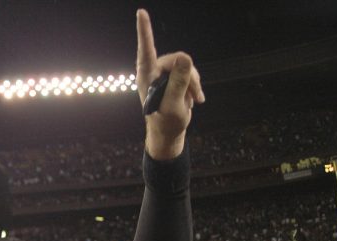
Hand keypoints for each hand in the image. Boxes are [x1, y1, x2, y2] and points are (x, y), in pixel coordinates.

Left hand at [136, 9, 203, 159]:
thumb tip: (185, 57)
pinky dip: (195, 84)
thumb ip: (179, 82)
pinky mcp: (173, 77)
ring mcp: (164, 74)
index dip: (144, 31)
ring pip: (187, 65)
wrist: (169, 132)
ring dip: (194, 82)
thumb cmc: (166, 121)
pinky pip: (190, 71)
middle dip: (190, 76)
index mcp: (146, 76)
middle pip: (177, 59)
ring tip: (194, 100)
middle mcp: (154, 71)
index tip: (141, 12)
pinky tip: (195, 99)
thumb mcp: (174, 104)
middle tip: (195, 97)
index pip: (146, 50)